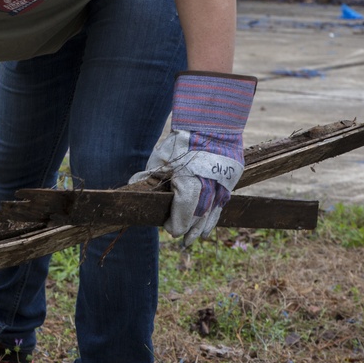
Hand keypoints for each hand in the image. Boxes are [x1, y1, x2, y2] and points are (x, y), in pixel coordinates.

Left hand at [129, 71, 256, 245]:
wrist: (212, 122)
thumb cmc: (182, 141)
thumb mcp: (161, 158)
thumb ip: (150, 176)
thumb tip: (132, 187)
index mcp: (189, 185)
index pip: (181, 215)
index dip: (174, 225)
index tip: (168, 228)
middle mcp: (208, 190)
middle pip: (197, 217)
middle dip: (187, 229)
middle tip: (180, 239)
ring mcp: (222, 186)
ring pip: (212, 214)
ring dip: (201, 227)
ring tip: (193, 239)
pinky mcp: (230, 181)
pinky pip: (222, 204)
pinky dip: (214, 216)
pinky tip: (208, 227)